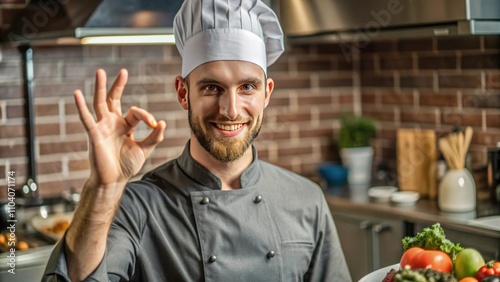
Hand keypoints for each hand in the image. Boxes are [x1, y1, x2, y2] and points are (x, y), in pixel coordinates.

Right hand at [74, 69, 165, 186]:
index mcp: (125, 125)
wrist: (114, 181)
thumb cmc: (126, 166)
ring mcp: (102, 127)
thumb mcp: (144, 150)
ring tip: (100, 72)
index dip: (147, 116)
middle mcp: (112, 123)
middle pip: (113, 99)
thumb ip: (154, 137)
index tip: (155, 125)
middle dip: (118, 86)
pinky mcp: (93, 134)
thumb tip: (162, 122)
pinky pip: (86, 119)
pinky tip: (76, 94)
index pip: (136, 112)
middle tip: (123, 71)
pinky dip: (81, 107)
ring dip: (100, 88)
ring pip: (100, 103)